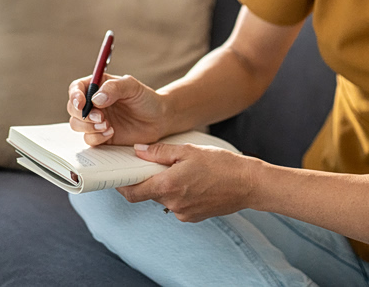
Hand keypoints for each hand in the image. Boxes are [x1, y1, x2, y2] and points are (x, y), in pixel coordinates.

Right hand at [67, 73, 166, 145]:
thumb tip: (96, 98)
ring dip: (88, 126)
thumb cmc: (146, 99)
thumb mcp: (132, 87)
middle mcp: (93, 103)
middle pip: (73, 108)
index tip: (81, 103)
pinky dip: (96, 137)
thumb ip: (114, 88)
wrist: (158, 119)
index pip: (76, 88)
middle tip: (100, 117)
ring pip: (76, 124)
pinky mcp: (100, 135)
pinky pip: (88, 139)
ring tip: (107, 125)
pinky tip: (111, 132)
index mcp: (98, 86)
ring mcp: (96, 120)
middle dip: (82, 115)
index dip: (74, 96)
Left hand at [117, 143, 260, 222]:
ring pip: (164, 198)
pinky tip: (194, 182)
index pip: (133, 192)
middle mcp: (173, 203)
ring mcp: (183, 213)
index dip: (122, 185)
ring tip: (184, 171)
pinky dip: (179, 193)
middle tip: (158, 164)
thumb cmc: (221, 164)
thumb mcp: (188, 151)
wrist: (248, 184)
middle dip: (150, 180)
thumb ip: (160, 152)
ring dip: (166, 186)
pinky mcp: (193, 217)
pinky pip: (178, 204)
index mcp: (168, 186)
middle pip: (149, 193)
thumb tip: (138, 151)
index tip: (119, 176)